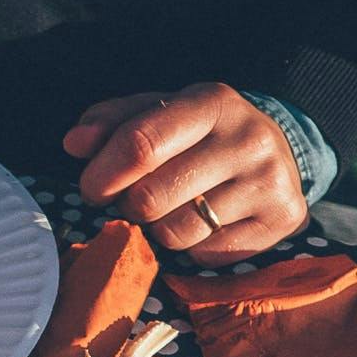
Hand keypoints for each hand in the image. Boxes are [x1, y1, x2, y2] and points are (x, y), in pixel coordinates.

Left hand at [65, 83, 308, 263]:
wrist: (276, 151)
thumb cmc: (198, 134)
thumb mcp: (157, 113)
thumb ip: (111, 123)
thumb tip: (74, 143)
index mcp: (211, 102)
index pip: (141, 144)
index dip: (103, 174)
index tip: (92, 188)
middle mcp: (248, 139)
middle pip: (151, 197)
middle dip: (129, 205)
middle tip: (136, 199)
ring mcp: (269, 181)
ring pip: (175, 233)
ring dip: (159, 228)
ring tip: (173, 208)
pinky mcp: (282, 220)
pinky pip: (204, 254)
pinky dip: (192, 246)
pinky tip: (206, 222)